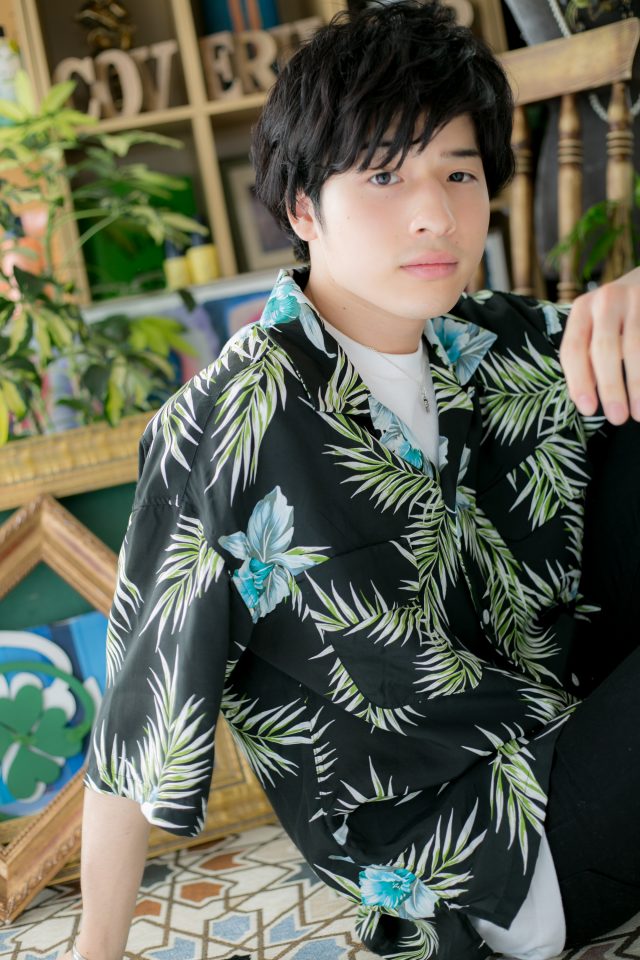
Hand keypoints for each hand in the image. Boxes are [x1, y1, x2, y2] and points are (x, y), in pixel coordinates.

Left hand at [559, 270, 639, 424]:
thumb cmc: (613, 315)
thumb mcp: (593, 325)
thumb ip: (586, 354)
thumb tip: (586, 402)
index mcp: (582, 309)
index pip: (573, 349)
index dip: (579, 381)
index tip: (588, 410)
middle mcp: (607, 300)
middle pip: (605, 349)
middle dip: (610, 388)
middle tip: (616, 418)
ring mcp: (636, 299)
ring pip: (635, 348)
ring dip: (637, 385)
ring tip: (638, 413)